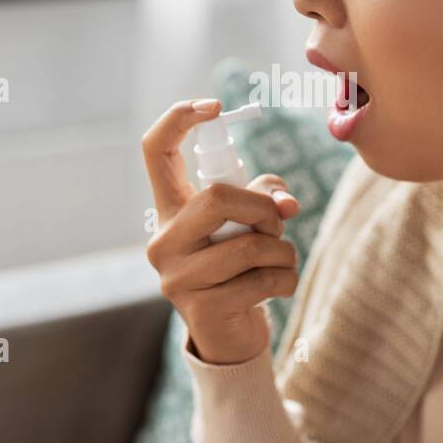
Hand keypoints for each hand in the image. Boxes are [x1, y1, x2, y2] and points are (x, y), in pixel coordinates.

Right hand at [141, 98, 300, 364]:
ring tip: (279, 262)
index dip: (179, 118)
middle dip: (263, 208)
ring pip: (250, 244)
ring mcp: (176, 278)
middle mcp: (163, 241)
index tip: (214, 106)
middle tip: (277, 224)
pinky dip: (286, 280)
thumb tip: (287, 205)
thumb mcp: (253, 222)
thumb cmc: (242, 266)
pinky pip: (264, 280)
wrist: (230, 336)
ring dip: (283, 250)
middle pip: (216, 197)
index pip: (155, 151)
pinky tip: (277, 289)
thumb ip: (268, 197)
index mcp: (169, 210)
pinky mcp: (200, 310)